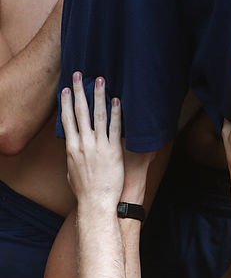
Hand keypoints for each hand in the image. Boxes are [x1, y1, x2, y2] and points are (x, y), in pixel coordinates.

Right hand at [61, 72, 123, 208]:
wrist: (95, 202)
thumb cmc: (84, 190)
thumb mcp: (72, 171)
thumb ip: (73, 158)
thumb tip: (72, 150)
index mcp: (71, 148)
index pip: (67, 120)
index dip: (67, 103)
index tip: (66, 89)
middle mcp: (83, 144)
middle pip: (80, 113)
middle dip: (79, 92)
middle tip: (79, 75)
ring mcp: (98, 146)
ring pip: (98, 116)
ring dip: (99, 97)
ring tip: (100, 80)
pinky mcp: (113, 151)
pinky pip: (115, 128)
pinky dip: (116, 113)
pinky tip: (117, 101)